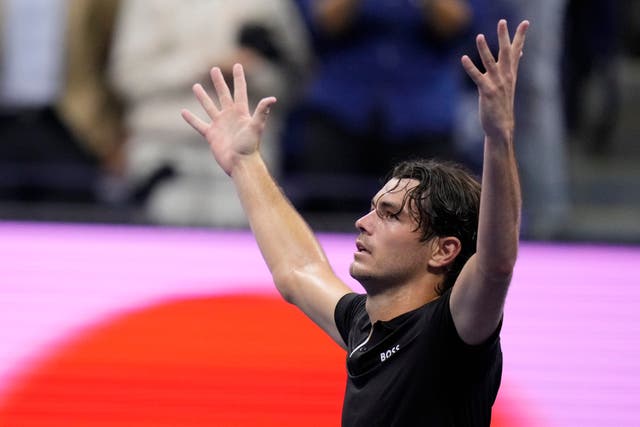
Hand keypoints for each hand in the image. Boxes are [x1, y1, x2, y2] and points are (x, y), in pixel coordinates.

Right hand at [181, 64, 275, 175]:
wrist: (240, 164)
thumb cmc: (250, 146)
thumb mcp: (256, 126)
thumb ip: (262, 112)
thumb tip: (272, 98)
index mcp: (241, 112)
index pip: (240, 91)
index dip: (239, 78)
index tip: (238, 65)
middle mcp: (230, 116)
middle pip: (224, 95)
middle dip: (219, 82)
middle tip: (214, 69)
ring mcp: (220, 125)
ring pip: (209, 107)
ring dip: (203, 97)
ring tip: (196, 85)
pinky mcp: (212, 135)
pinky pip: (199, 125)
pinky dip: (191, 119)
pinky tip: (183, 112)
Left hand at [461, 20, 528, 140]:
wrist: (502, 128)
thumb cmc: (502, 106)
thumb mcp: (509, 84)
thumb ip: (512, 67)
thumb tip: (519, 53)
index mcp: (510, 74)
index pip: (517, 51)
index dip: (521, 36)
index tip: (525, 22)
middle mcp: (506, 77)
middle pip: (506, 52)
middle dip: (504, 36)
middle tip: (502, 21)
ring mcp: (497, 84)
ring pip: (490, 62)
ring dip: (484, 49)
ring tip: (479, 36)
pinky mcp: (487, 91)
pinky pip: (477, 77)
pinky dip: (470, 67)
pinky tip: (463, 58)